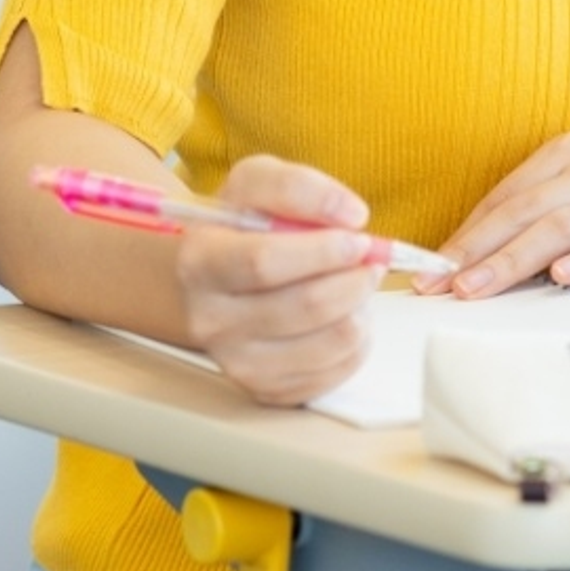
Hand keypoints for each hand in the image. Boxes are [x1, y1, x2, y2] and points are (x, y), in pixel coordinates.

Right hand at [171, 155, 394, 406]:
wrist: (215, 278)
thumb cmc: (240, 227)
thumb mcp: (256, 182)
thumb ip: (300, 186)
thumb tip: (349, 214)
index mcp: (199, 262)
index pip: (264, 262)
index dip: (322, 251)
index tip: (356, 238)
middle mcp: (210, 319)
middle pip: (304, 306)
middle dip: (353, 279)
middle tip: (370, 259)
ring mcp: (237, 362)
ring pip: (329, 341)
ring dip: (360, 307)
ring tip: (355, 284)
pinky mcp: (266, 389)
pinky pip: (335, 371)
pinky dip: (357, 340)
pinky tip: (344, 314)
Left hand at [430, 131, 569, 297]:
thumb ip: (542, 205)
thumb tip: (478, 247)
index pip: (506, 197)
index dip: (465, 233)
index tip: (430, 267)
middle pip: (523, 212)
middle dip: (474, 251)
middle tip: (438, 283)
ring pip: (558, 229)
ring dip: (511, 261)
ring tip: (476, 288)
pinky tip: (560, 277)